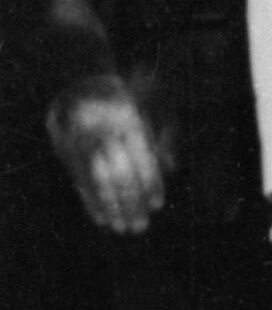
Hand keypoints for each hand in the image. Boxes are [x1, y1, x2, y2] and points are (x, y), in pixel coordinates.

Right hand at [44, 77, 162, 235]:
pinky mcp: (63, 150)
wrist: (79, 81)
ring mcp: (80, 141)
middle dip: (129, 202)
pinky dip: (90, 201)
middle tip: (139, 226)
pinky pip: (78, 180)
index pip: (141, 158)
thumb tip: (169, 168)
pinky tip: (100, 218)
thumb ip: (164, 136)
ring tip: (120, 228)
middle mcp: (101, 131)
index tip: (157, 205)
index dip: (150, 184)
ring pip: (95, 180)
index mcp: (127, 119)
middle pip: (117, 173)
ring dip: (109, 208)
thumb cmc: (127, 97)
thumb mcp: (153, 107)